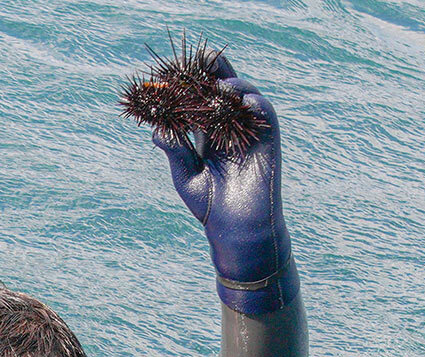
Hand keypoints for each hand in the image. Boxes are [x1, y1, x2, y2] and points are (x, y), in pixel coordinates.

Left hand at [153, 54, 296, 313]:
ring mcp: (249, 131)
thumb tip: (156, 131)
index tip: (173, 75)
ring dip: (231, 85)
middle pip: (222, 90)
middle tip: (199, 60)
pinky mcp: (268, 139)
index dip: (188, 86)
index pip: (199, 101)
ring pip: (244, 96)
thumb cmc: (210, 205)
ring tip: (216, 85)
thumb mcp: (185, 175)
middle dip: (213, 74)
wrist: (237, 228)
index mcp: (208, 134)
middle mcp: (229, 128)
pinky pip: (264, 112)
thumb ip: (175, 150)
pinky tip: (239, 97)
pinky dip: (253, 101)